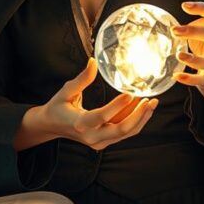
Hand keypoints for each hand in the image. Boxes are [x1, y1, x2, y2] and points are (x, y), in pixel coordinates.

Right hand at [32, 57, 156, 150]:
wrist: (52, 126)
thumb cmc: (58, 106)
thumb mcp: (67, 91)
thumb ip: (82, 79)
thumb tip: (93, 61)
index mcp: (79, 123)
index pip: (102, 116)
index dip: (117, 106)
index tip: (130, 94)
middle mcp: (91, 136)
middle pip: (121, 130)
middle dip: (138, 116)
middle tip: (150, 101)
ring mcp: (99, 142)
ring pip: (126, 133)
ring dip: (140, 118)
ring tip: (151, 103)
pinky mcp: (104, 142)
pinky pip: (123, 133)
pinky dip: (135, 121)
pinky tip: (142, 108)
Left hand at [172, 1, 203, 90]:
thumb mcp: (203, 30)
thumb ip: (192, 24)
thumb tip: (166, 20)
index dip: (203, 8)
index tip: (184, 5)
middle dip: (194, 32)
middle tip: (174, 30)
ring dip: (193, 59)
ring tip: (178, 54)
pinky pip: (201, 80)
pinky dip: (189, 79)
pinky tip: (176, 75)